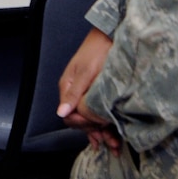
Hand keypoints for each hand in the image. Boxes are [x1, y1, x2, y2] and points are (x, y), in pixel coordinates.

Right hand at [57, 28, 120, 149]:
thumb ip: (75, 94)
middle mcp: (75, 92)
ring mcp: (86, 93)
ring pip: (90, 118)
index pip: (70, 116)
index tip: (100, 129)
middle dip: (95, 133)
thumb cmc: (98, 49)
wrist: (112, 33)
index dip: (85, 125)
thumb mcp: (86, 72)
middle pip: (80, 120)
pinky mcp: (97, 92)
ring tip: (115, 145)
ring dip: (101, 132)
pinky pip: (97, 113)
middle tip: (112, 143)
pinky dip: (104, 125)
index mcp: (68, 87)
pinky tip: (109, 136)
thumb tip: (62, 113)